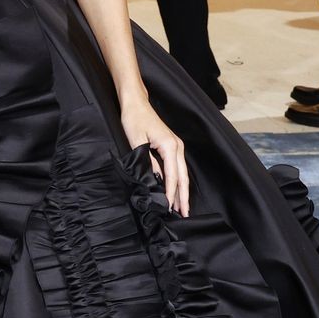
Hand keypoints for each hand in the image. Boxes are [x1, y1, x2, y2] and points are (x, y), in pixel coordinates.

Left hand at [120, 95, 188, 216]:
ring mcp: (176, 146)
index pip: (172, 175)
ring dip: (182, 191)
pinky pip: (178, 167)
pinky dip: (178, 181)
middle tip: (184, 213)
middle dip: (184, 196)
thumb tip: (156, 178)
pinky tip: (176, 190)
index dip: (171, 193)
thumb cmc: (134, 119)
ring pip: (182, 173)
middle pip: (183, 176)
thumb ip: (148, 162)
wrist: (136, 103)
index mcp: (169, 146)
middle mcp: (177, 146)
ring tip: (182, 207)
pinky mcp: (172, 146)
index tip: (169, 206)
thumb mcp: (137, 142)